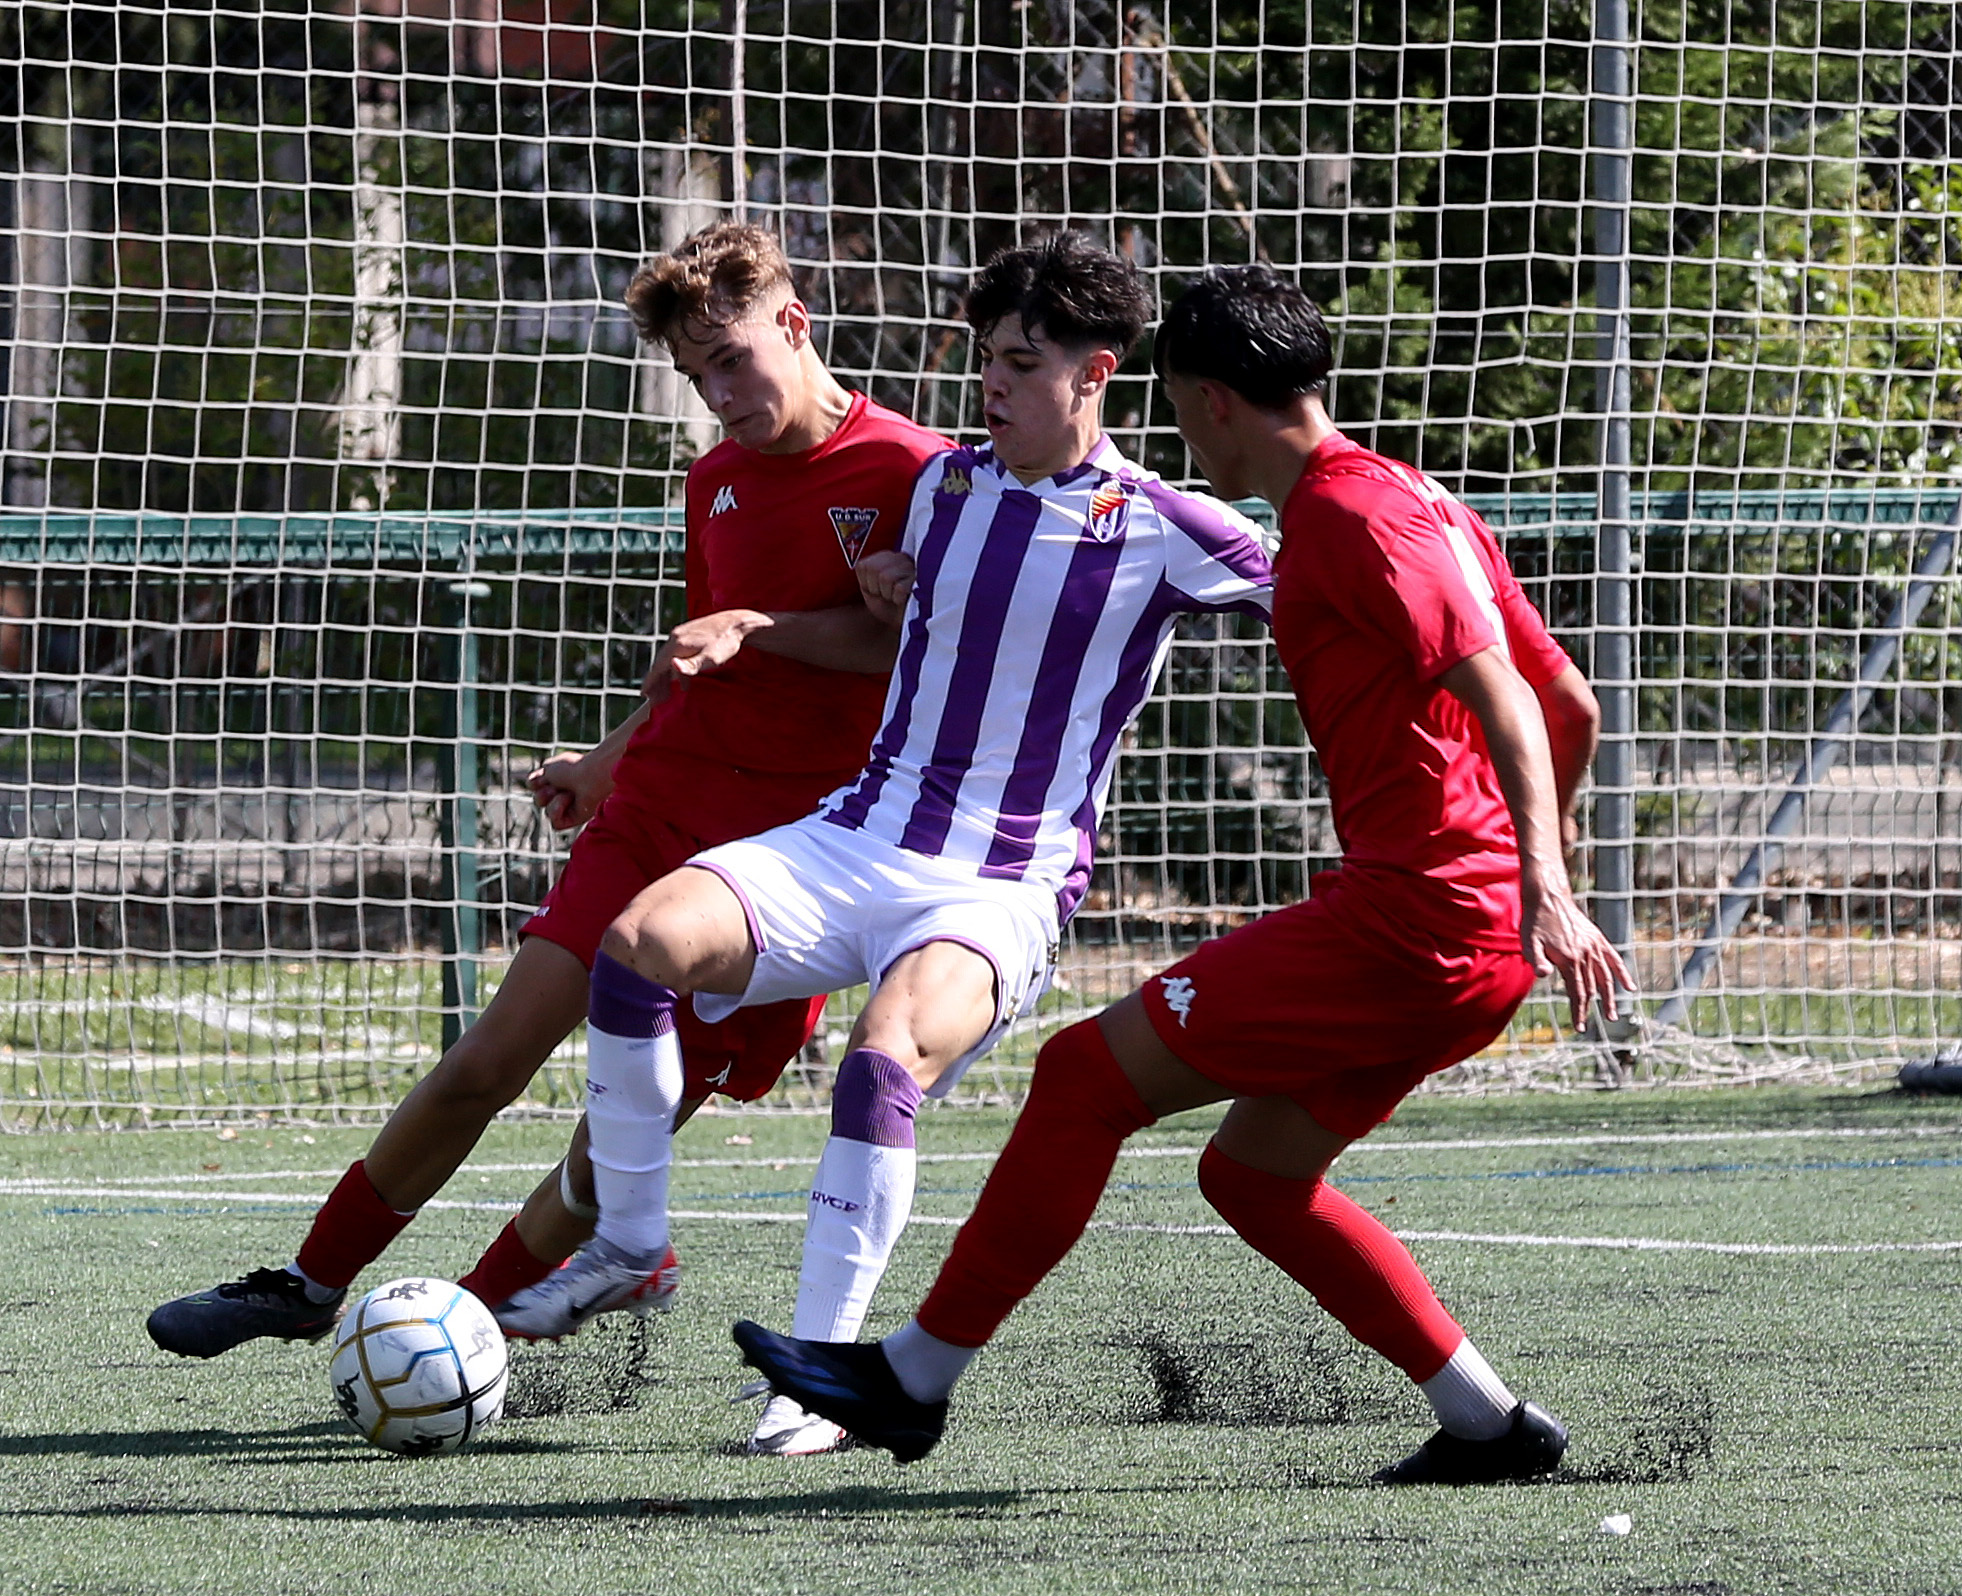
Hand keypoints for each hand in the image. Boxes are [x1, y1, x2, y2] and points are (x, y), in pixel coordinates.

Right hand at [527, 751, 610, 830]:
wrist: (592, 777)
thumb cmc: (572, 769)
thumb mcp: (547, 769)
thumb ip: (537, 778)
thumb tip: (531, 785)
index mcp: (559, 779)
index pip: (536, 787)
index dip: (537, 782)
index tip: (546, 775)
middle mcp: (565, 793)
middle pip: (539, 801)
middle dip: (543, 794)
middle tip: (555, 786)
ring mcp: (571, 806)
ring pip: (548, 812)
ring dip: (554, 802)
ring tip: (568, 794)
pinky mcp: (575, 819)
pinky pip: (556, 823)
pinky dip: (558, 812)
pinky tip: (569, 802)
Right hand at [642, 609, 772, 704]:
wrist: (737, 623)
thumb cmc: (725, 643)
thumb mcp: (710, 658)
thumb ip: (691, 665)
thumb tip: (672, 666)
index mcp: (677, 644)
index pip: (658, 666)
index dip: (650, 681)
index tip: (643, 694)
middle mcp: (675, 638)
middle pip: (660, 664)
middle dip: (657, 683)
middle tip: (654, 701)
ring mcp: (681, 636)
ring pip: (668, 660)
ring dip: (666, 678)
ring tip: (667, 694)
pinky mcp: (688, 636)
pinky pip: (676, 655)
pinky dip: (676, 670)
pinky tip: (683, 681)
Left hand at [855, 550, 915, 628]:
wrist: (906, 624)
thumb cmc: (889, 606)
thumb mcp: (870, 589)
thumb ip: (866, 573)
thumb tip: (863, 565)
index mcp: (886, 557)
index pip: (863, 566)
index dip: (866, 584)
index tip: (876, 592)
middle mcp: (900, 557)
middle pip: (873, 569)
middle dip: (875, 589)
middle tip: (886, 596)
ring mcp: (913, 567)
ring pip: (885, 577)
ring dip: (887, 594)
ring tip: (895, 597)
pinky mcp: (923, 580)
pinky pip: (899, 588)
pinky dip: (897, 599)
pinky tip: (904, 600)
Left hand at [1520, 873, 1634, 1028]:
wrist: (1548, 897)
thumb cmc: (1535, 922)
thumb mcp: (1528, 942)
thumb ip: (1536, 960)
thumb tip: (1544, 976)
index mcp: (1569, 959)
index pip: (1578, 992)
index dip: (1580, 1012)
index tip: (1580, 1027)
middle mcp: (1585, 955)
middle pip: (1591, 989)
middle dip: (1589, 1009)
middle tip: (1586, 1026)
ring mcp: (1594, 947)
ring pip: (1606, 978)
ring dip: (1610, 998)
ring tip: (1613, 1015)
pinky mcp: (1598, 940)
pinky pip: (1614, 960)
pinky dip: (1623, 974)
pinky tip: (1630, 987)